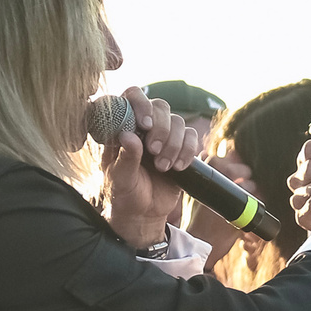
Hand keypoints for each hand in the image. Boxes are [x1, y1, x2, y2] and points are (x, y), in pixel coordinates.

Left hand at [101, 85, 193, 248]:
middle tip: (154, 152)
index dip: (141, 103)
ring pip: (178, 121)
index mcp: (122, 126)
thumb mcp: (119, 179)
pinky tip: (178, 167)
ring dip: (174, 144)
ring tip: (164, 167)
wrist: (142, 213)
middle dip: (161, 129)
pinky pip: (192, 137)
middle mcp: (143, 125)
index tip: (146, 124)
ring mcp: (163, 134)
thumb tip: (129, 136)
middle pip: (160, 106)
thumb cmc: (123, 194)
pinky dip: (188, 151)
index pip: (131, 96)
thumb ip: (125, 158)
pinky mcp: (181, 146)